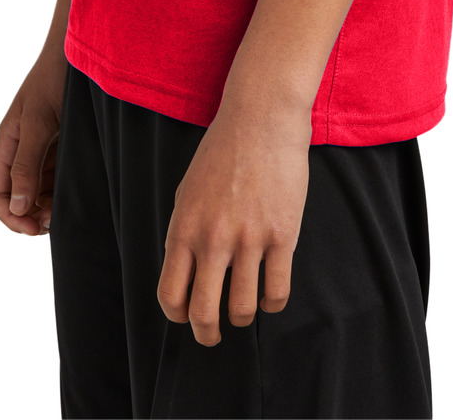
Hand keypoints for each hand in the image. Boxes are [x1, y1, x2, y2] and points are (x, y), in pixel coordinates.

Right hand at [0, 60, 65, 235]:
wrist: (78, 51)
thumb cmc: (54, 79)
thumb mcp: (39, 121)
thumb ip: (27, 163)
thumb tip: (18, 206)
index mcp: (7, 145)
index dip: (11, 217)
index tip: (34, 227)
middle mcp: (21, 150)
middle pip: (17, 199)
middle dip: (32, 216)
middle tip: (56, 221)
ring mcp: (42, 148)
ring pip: (38, 192)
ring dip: (49, 206)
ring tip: (67, 210)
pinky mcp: (61, 145)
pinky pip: (56, 178)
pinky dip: (62, 191)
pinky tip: (77, 192)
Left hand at [157, 98, 311, 345]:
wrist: (261, 117)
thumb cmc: (223, 150)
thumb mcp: (188, 189)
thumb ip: (184, 230)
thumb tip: (184, 269)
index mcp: (184, 227)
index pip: (170, 294)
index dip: (177, 316)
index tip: (187, 317)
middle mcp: (212, 238)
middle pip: (203, 312)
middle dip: (206, 333)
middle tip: (213, 335)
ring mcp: (249, 238)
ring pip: (242, 308)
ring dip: (241, 318)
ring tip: (244, 311)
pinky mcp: (282, 235)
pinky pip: (277, 290)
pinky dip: (272, 303)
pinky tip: (269, 294)